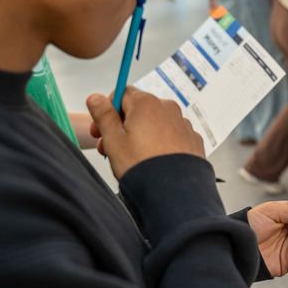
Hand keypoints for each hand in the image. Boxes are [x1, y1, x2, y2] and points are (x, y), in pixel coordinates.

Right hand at [87, 87, 204, 179]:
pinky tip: (154, 162)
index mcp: (147, 103)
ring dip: (141, 136)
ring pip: (155, 124)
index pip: (121, 93)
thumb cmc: (143, 167)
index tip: (100, 129)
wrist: (174, 194)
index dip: (107, 110)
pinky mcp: (192, 140)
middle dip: (122, 126)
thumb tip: (95, 98)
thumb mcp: (113, 140)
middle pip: (138, 110)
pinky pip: (171, 137)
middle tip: (110, 147)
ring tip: (132, 159)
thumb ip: (103, 115)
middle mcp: (168, 109)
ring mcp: (183, 124)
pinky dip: (160, 145)